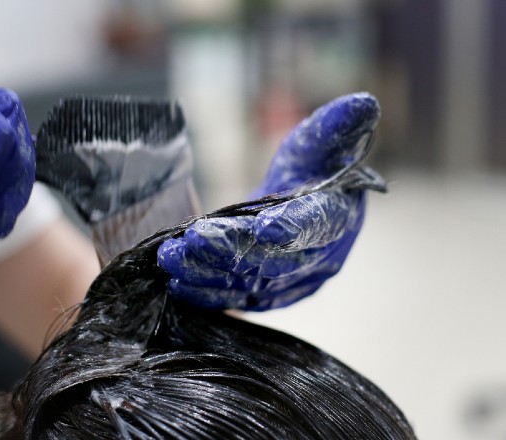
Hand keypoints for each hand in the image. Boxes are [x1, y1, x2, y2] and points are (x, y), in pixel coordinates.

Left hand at [157, 93, 379, 309]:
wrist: (308, 209)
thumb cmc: (315, 169)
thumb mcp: (324, 142)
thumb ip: (338, 127)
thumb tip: (364, 104)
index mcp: (336, 218)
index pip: (315, 224)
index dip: (292, 226)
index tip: (264, 227)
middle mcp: (317, 259)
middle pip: (272, 259)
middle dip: (230, 250)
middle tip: (191, 239)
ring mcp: (290, 283)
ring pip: (248, 283)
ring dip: (207, 272)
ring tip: (170, 259)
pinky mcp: (265, 296)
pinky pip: (235, 298)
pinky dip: (206, 293)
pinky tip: (176, 283)